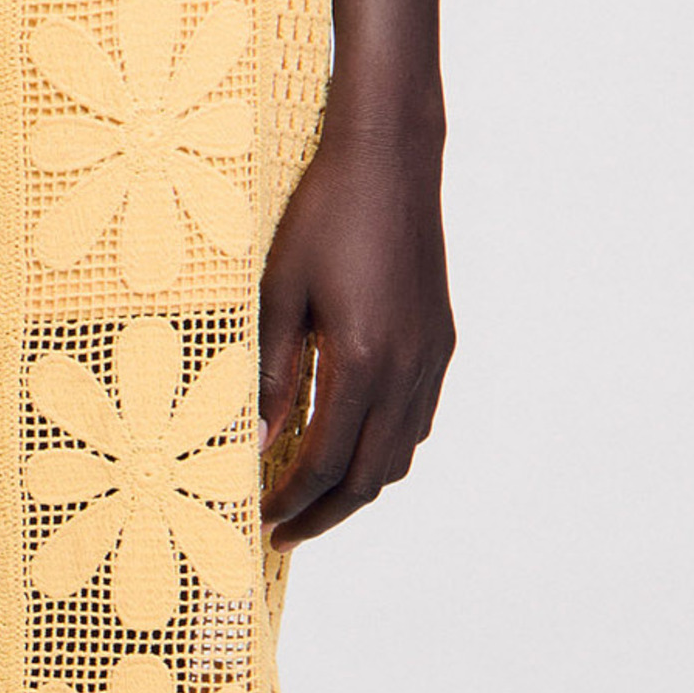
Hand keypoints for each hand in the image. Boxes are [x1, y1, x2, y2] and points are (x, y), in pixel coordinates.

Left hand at [257, 118, 453, 549]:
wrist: (390, 157)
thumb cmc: (325, 214)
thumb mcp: (278, 293)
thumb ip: (269, 373)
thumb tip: (253, 442)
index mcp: (361, 361)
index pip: (324, 463)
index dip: (289, 502)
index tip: (260, 520)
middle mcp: (406, 369)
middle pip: (369, 478)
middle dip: (324, 516)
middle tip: (284, 534)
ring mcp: (430, 357)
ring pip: (400, 456)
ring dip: (357, 488)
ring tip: (314, 499)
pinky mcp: (440, 340)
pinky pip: (417, 421)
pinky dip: (385, 450)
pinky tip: (352, 444)